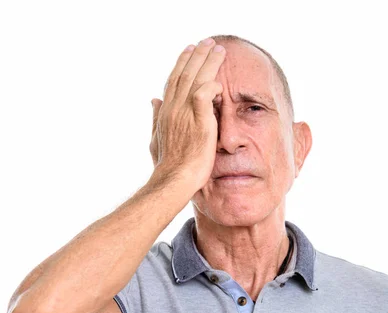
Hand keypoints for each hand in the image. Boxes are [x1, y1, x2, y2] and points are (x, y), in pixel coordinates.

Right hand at [149, 38, 225, 194]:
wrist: (174, 180)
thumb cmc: (167, 165)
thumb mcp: (156, 138)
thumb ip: (156, 117)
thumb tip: (153, 100)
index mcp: (165, 112)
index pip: (173, 81)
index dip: (181, 64)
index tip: (189, 50)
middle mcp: (173, 108)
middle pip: (185, 74)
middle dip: (196, 56)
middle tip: (207, 42)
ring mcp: (185, 114)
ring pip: (197, 79)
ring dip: (208, 62)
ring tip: (218, 50)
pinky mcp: (200, 121)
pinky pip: (206, 94)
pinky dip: (212, 85)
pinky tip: (219, 82)